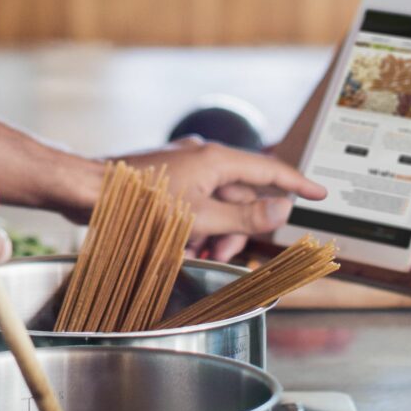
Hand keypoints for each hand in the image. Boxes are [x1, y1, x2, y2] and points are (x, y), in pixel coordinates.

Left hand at [116, 138, 327, 262]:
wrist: (89, 190)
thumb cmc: (140, 203)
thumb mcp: (199, 217)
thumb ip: (244, 216)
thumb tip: (283, 209)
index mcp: (217, 159)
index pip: (271, 170)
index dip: (298, 183)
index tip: (321, 193)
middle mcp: (204, 156)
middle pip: (242, 195)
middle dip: (237, 228)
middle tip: (222, 253)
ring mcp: (186, 166)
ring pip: (218, 203)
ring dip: (215, 231)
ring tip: (195, 253)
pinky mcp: (169, 178)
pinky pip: (197, 202)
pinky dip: (196, 224)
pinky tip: (181, 245)